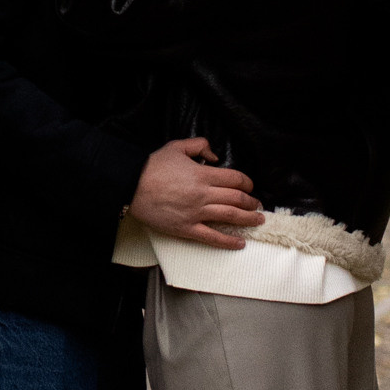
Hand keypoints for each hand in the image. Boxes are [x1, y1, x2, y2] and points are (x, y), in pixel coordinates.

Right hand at [128, 137, 261, 250]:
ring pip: (230, 217)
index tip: (250, 186)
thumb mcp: (177, 147)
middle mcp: (203, 194)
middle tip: (257, 205)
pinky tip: (240, 243)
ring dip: (248, 219)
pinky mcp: (186, 228)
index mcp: (203, 174)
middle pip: (237, 199)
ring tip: (258, 220)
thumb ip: (199, 146)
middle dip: (251, 202)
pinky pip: (212, 237)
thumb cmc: (152, 166)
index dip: (247, 182)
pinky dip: (228, 242)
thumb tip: (215, 156)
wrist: (131, 185)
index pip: (235, 179)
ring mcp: (196, 213)